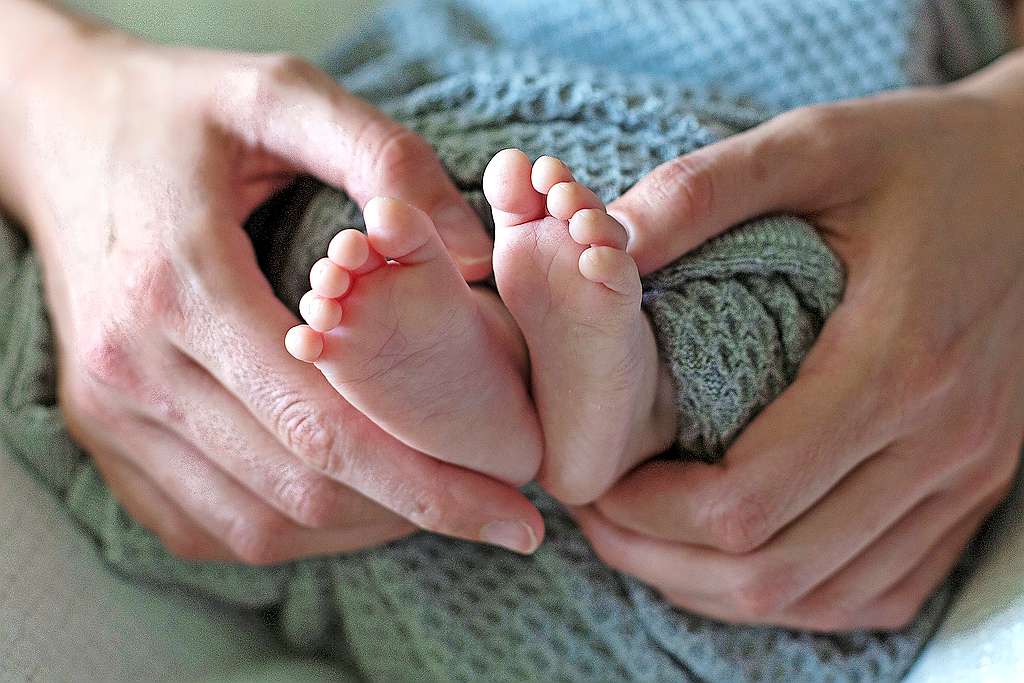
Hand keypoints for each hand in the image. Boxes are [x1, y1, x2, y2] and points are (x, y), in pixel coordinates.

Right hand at [0, 2, 542, 561]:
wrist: (51, 126)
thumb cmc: (176, 111)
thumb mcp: (278, 93)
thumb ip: (382, 157)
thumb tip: (472, 255)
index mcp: (183, 283)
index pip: (323, 422)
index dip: (430, 479)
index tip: (518, 509)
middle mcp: (135, 365)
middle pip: (299, 485)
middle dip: (419, 514)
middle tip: (509, 522)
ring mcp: (109, 410)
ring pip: (254, 523)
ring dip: (362, 530)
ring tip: (443, 508)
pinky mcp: (102, 431)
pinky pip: (203, 524)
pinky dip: (289, 534)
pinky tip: (355, 509)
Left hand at [573, 50, 1023, 628]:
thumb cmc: (919, 159)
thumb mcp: (812, 144)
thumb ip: (702, 190)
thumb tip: (596, 246)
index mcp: (896, 361)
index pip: (746, 500)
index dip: (645, 510)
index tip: (590, 476)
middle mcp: (942, 441)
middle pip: (773, 569)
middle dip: (659, 556)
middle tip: (596, 514)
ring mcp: (965, 477)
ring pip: (820, 595)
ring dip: (713, 585)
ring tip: (644, 535)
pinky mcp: (972, 489)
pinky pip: (876, 590)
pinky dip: (790, 591)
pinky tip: (734, 552)